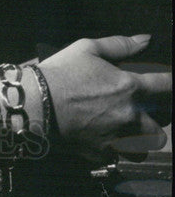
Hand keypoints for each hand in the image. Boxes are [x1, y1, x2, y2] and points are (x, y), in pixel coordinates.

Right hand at [40, 34, 170, 162]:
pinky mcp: (101, 153)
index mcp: (130, 87)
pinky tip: (100, 138)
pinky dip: (112, 149)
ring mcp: (117, 137)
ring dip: (138, 141)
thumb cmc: (61, 72)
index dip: (170, 84)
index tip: (167, 84)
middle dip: (154, 122)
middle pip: (161, 129)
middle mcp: (130, 116)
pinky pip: (117, 157)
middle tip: (140, 114)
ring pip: (143, 148)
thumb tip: (146, 40)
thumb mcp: (87, 48)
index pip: (167, 86)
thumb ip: (120, 45)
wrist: (35, 103)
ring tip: (125, 132)